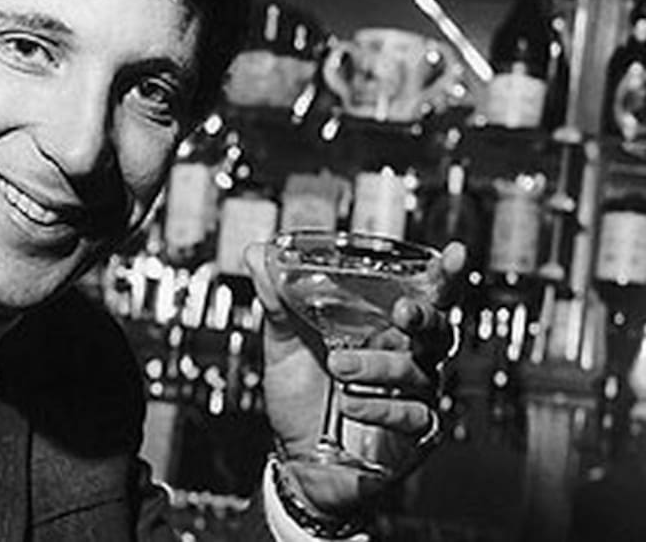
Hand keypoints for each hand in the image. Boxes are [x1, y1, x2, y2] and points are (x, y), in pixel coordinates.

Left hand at [245, 240, 465, 518]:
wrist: (295, 458)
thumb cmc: (301, 396)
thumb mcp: (283, 344)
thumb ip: (275, 300)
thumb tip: (256, 254)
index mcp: (385, 328)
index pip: (425, 295)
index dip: (444, 275)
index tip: (454, 253)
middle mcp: (408, 358)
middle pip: (441, 330)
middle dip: (426, 316)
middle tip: (402, 311)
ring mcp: (414, 397)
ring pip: (420, 371)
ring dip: (380, 365)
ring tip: (339, 367)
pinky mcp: (413, 435)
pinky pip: (413, 416)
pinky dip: (381, 406)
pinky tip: (350, 403)